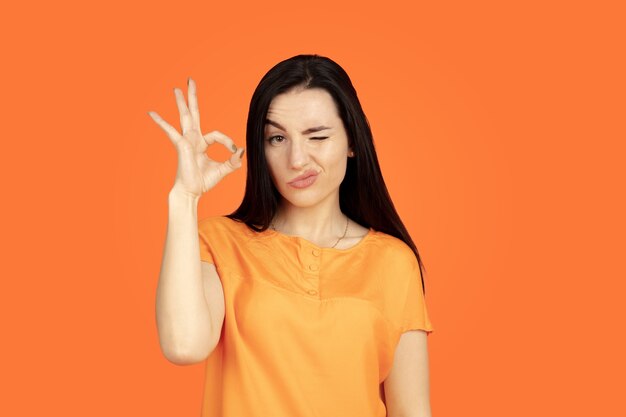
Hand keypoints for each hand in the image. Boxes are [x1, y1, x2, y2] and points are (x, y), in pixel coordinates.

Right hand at [148, 77, 244, 197]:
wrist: (191, 192)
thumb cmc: (203, 181)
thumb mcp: (223, 170)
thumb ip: (233, 161)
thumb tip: (241, 151)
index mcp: (201, 143)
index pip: (217, 135)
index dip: (228, 142)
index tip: (234, 151)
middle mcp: (192, 139)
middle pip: (193, 113)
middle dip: (193, 97)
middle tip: (190, 80)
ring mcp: (185, 141)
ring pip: (184, 117)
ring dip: (181, 102)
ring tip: (177, 89)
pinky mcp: (180, 145)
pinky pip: (170, 131)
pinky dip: (161, 122)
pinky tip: (151, 113)